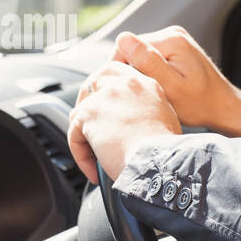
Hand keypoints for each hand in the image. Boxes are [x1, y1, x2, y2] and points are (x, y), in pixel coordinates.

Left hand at [68, 61, 182, 184]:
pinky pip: (75, 134)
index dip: (104, 86)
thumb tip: (132, 118)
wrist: (157, 162)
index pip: (116, 71)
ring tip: (97, 158)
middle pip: (92, 83)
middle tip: (90, 128)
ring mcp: (103, 97)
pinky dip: (81, 154)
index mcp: (144, 84)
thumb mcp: (165, 119)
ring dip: (84, 136)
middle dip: (86, 104)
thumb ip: (146, 108)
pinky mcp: (88, 114)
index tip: (102, 102)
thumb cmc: (165, 151)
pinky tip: (94, 170)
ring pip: (80, 112)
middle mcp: (124, 85)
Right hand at [112, 26, 240, 137]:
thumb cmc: (200, 104)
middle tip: (141, 95)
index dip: (121, 69)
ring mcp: (175, 39)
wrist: (224, 107)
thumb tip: (124, 39)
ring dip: (140, 74)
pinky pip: (151, 59)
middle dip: (132, 71)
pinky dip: (151, 73)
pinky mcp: (176, 49)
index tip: (128, 91)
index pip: (125, 46)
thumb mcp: (171, 88)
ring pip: (140, 56)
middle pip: (132, 50)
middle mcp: (172, 33)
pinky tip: (159, 88)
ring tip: (151, 93)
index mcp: (170, 39)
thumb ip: (149, 63)